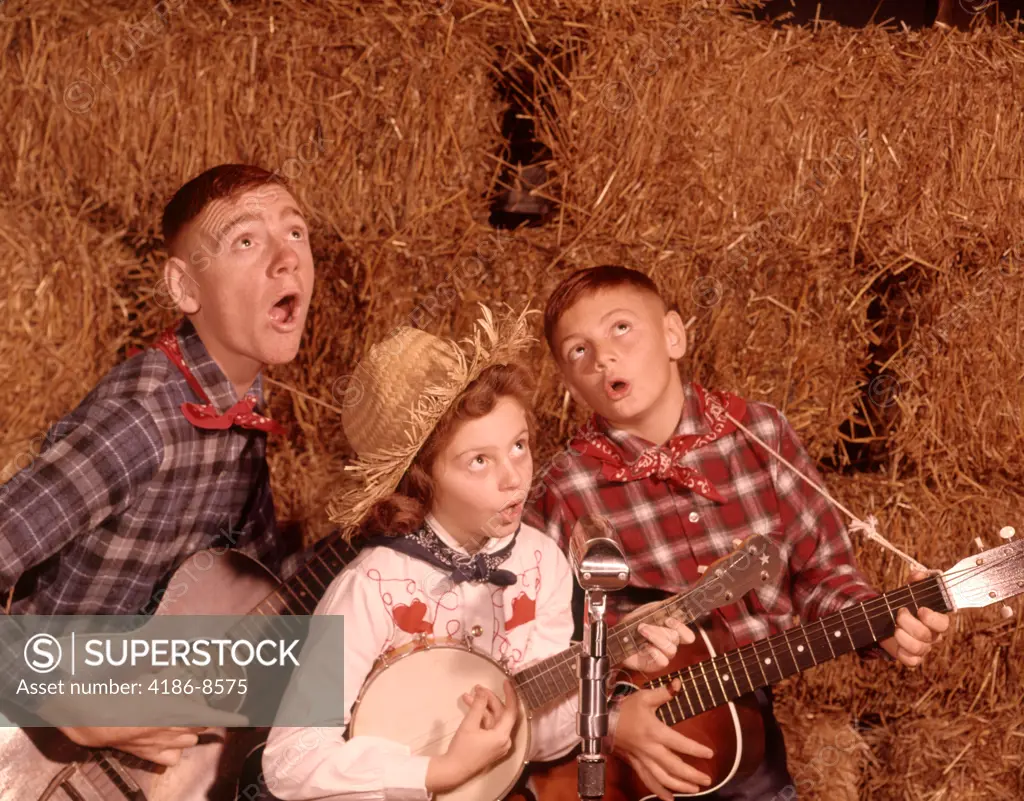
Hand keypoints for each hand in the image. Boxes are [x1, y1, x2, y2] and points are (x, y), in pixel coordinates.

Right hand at [38, 689, 246, 765]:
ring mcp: (167, 746)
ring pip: (190, 742)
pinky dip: (174, 751)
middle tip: (192, 704)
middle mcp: (180, 732)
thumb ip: (175, 674)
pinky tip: (170, 742)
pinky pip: (172, 757)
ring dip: (190, 732)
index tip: (247, 719)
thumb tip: (186, 666)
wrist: (100, 719)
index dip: (235, 719)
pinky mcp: (152, 755)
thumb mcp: (156, 678)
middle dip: (203, 716)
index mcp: (185, 712)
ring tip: (180, 720)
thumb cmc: (128, 694)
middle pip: (203, 726)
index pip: (219, 718)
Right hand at [425, 680, 517, 791]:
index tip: (506, 682)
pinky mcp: (490, 746)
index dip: (510, 694)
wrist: (453, 770)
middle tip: (477, 688)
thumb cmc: (462, 748)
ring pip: (492, 720)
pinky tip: (470, 707)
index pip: (511, 711)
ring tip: (468, 696)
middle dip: (488, 700)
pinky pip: (489, 727)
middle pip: (500, 714)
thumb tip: (483, 691)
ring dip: (481, 707)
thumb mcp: (469, 724)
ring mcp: (497, 744)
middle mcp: (504, 740)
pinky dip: (480, 717)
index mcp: (502, 736)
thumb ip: (478, 706)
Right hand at [612, 680, 713, 800]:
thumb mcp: (644, 697)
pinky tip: (670, 798)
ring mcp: (642, 759)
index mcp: (654, 731)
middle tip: (707, 780)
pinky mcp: (635, 764)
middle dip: (692, 775)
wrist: (602, 721)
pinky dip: (659, 791)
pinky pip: (648, 781)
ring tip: (694, 789)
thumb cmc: (625, 708)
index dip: (696, 750)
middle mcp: (650, 749)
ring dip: (679, 786)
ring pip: (662, 778)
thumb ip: (663, 693)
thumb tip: (679, 684)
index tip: (710, 754)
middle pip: (673, 767)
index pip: (679, 743)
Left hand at [619, 600, 696, 673]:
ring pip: (671, 649)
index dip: (681, 628)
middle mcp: (670, 645)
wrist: (616, 638)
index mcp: (671, 632)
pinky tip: (643, 647)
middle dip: (659, 630)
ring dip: (655, 638)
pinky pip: (663, 661)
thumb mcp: (646, 611)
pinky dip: (653, 652)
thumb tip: (674, 608)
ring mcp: (663, 656)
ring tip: (641, 631)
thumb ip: (660, 608)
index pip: (688, 636)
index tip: (668, 620)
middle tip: (643, 626)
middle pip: (676, 638)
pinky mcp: (655, 666)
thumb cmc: (632, 625)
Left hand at [879, 571, 951, 666]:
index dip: (932, 618)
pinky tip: (896, 643)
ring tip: (894, 628)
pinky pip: (912, 662)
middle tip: (899, 614)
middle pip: (927, 635)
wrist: (887, 621)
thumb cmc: (903, 605)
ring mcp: (923, 647)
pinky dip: (903, 653)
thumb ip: (915, 581)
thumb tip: (920, 574)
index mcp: (936, 620)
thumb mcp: (908, 591)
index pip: (943, 623)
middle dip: (909, 623)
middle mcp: (932, 635)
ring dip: (903, 637)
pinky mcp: (912, 657)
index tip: (920, 609)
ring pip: (920, 648)